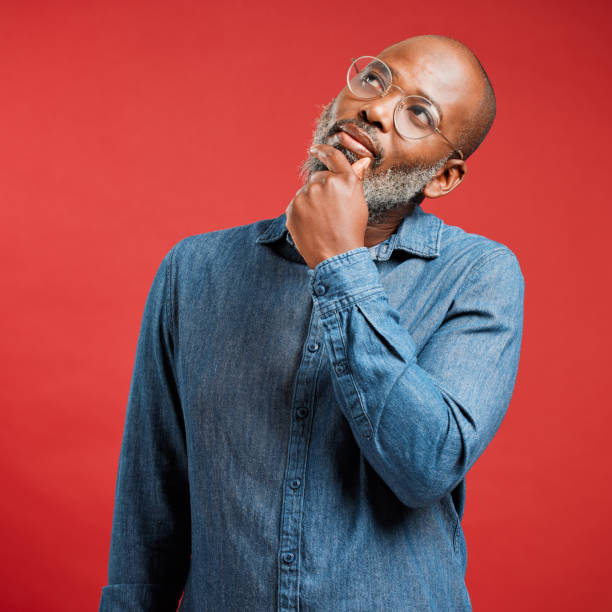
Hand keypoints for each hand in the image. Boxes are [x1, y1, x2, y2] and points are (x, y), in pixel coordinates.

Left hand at [285, 144, 371, 268]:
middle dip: (322, 188)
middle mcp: (324, 183)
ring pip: (306, 192)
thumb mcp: (359, 203)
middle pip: (318, 177)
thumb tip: (362, 161)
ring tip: (321, 222)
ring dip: (311, 201)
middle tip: (329, 210)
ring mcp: (306, 196)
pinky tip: (311, 226)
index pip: (332, 157)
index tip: (314, 149)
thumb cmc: (351, 231)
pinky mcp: (292, 208)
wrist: (336, 256)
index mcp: (344, 180)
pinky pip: (296, 205)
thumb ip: (354, 180)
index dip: (322, 151)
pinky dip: (302, 213)